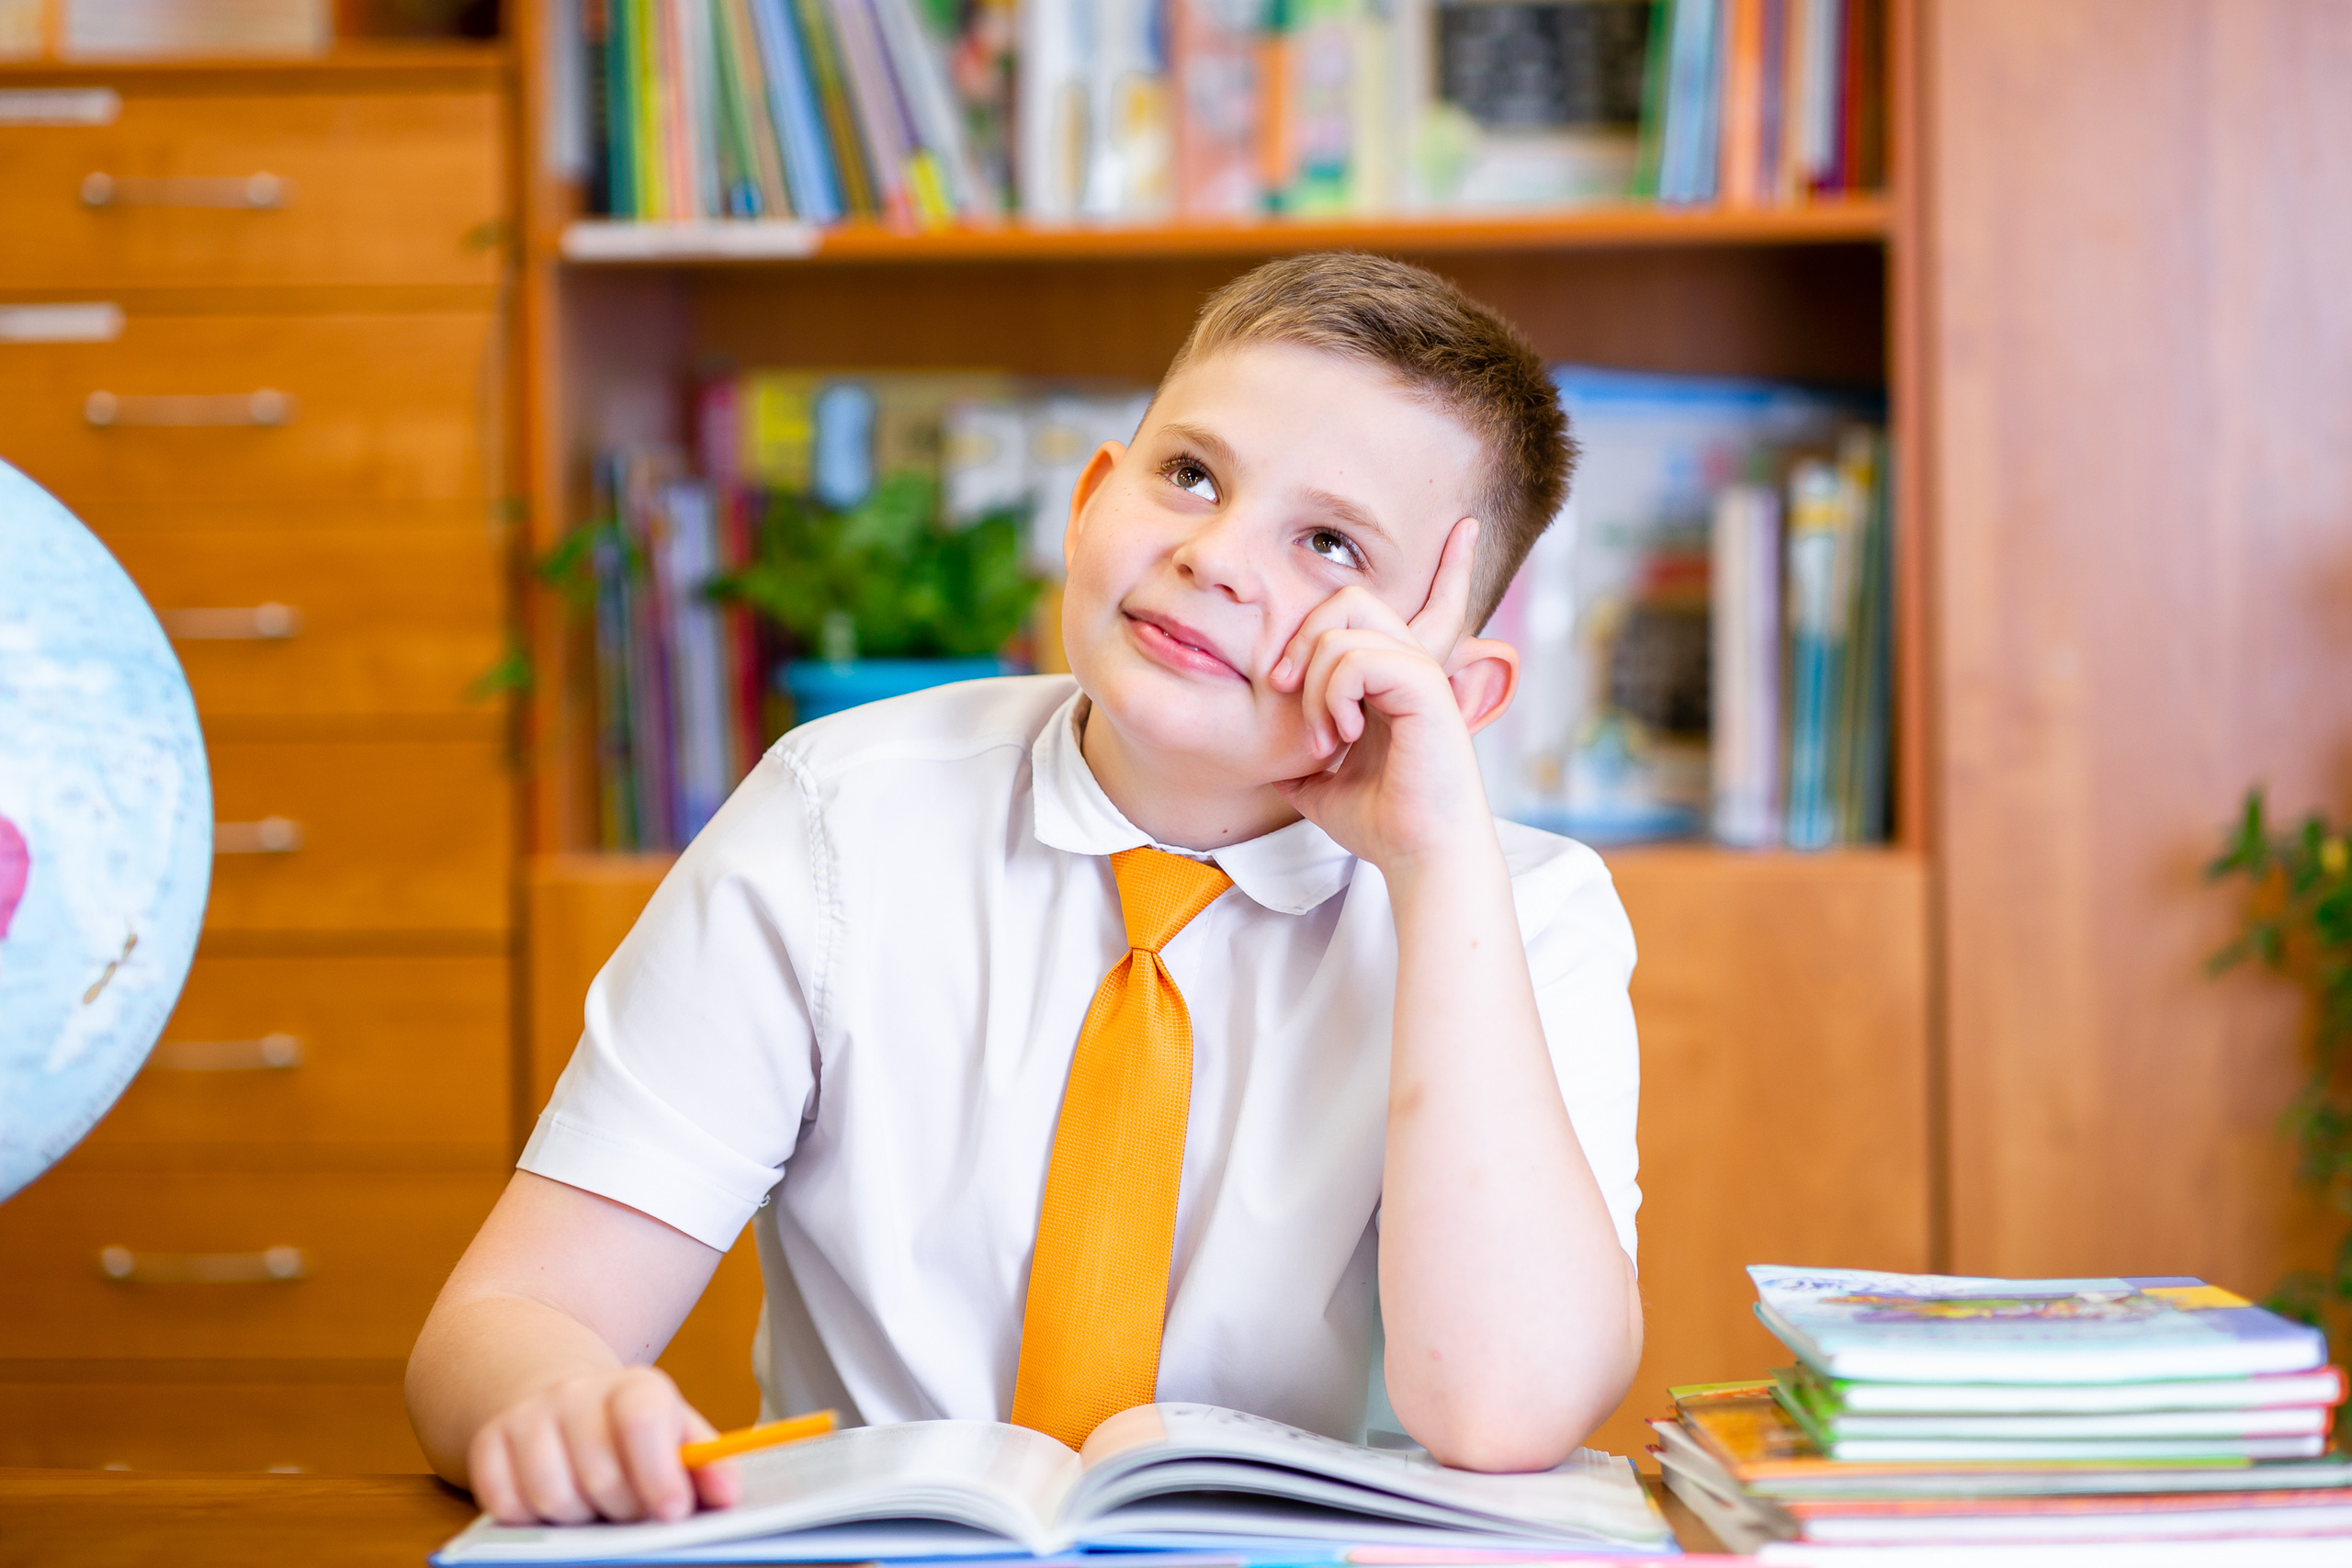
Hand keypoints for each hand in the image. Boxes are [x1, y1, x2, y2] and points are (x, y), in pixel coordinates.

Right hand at [465, 1365, 738, 1524]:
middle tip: (630, 1507)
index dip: (659, 1473)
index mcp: (635, 1387)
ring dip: (577, 1516)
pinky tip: (549, 1498)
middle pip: (601, 1475)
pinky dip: (528, 1516)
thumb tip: (729, 1494)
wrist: (560, 1395)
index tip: (672, 1512)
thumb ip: (706, 1463)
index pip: (643, 1419)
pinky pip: (504, 1504)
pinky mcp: (488, 1443)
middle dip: (623, 1509)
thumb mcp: (676, 1433)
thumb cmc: (630, 1429)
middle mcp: (577, 1393)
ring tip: (592, 1502)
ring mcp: (528, 1416)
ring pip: (552, 1497)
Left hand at [1266, 518, 1517, 870]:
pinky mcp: (1426, 688)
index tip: (1389, 581)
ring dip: (1314, 684)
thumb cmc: (1380, 822)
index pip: (1381, 605)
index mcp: (1391, 676)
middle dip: (1301, 638)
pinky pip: (1358, 657)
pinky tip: (1342, 735)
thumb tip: (1263, 757)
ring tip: (1322, 738)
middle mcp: (1410, 663)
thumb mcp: (1319, 782)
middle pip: (1346, 596)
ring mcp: (1420, 672)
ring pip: (1345, 624)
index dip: (1423, 570)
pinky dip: (1333, 695)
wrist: (1417, 856)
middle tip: (1285, 691)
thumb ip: (1298, 753)